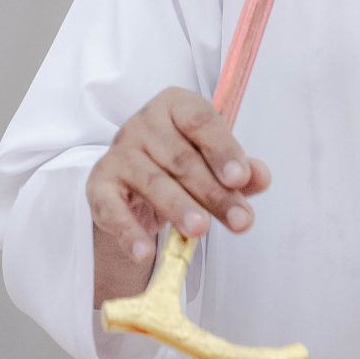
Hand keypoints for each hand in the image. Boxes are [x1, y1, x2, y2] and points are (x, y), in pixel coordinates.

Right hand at [87, 87, 271, 305]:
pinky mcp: (99, 185)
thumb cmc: (183, 167)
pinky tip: (145, 252)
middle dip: (214, 192)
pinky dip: (128, 232)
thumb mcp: (216, 165)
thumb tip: (260, 177)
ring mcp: (118, 153)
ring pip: (153, 181)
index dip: (223, 150)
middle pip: (181, 158)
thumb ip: (240, 171)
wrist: (136, 185)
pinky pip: (112, 208)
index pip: (200, 122)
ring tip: (201, 231)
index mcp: (174, 106)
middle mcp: (142, 124)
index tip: (241, 179)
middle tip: (240, 221)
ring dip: (179, 208)